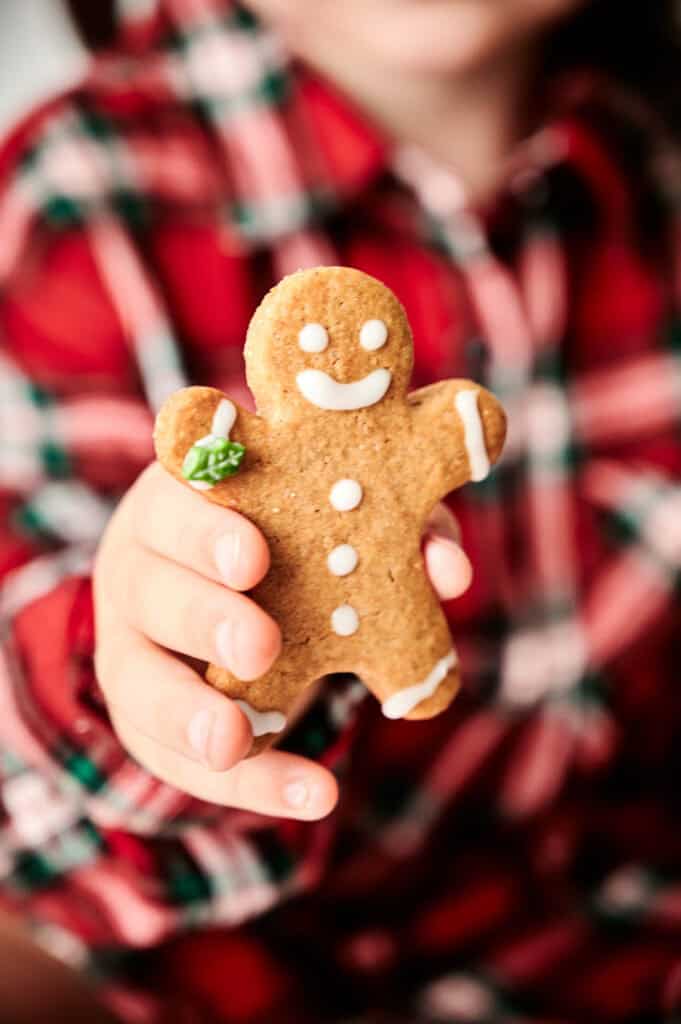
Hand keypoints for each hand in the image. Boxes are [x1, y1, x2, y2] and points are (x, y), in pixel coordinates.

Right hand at [93, 463, 470, 820]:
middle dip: (204, 618)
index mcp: (176, 508)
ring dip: (190, 713)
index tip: (255, 558)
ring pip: (139, 682)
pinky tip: (313, 794)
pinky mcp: (151, 718)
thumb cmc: (285, 539)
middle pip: (152, 593)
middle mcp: (140, 572)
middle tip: (261, 644)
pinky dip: (252, 780)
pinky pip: (183, 759)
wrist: (224, 596)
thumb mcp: (339, 523)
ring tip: (233, 740)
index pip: (174, 506)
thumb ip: (395, 529)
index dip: (207, 531)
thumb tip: (449, 570)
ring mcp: (133, 647)